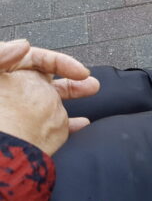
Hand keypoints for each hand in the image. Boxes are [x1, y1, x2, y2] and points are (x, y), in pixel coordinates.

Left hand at [0, 40, 99, 155]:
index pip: (36, 58)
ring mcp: (32, 112)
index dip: (60, 61)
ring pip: (57, 96)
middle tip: (87, 77)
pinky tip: (83, 122)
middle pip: (48, 75)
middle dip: (72, 73)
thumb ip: (2, 53)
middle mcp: (21, 92)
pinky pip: (60, 125)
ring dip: (77, 90)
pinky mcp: (41, 132)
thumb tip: (24, 46)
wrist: (6, 155)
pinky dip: (74, 123)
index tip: (79, 71)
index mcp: (9, 76)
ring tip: (93, 88)